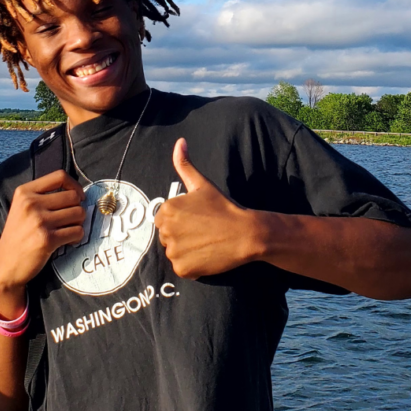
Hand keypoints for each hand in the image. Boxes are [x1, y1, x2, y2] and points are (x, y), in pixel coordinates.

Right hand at [0, 170, 84, 314]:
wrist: (6, 266)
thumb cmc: (19, 236)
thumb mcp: (22, 208)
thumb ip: (43, 196)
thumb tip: (77, 192)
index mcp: (24, 192)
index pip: (60, 176)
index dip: (75, 185)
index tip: (78, 197)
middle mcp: (31, 203)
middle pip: (73, 197)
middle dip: (77, 209)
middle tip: (70, 220)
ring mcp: (39, 221)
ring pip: (79, 214)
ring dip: (78, 223)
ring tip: (67, 231)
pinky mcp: (48, 239)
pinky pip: (78, 231)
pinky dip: (76, 237)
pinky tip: (66, 241)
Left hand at [154, 138, 262, 278]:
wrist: (245, 233)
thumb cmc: (224, 207)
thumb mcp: (202, 184)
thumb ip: (185, 165)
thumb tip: (179, 141)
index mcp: (166, 210)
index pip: (164, 219)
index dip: (182, 221)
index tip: (199, 220)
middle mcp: (166, 230)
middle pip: (167, 237)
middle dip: (182, 236)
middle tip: (204, 232)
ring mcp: (174, 251)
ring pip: (174, 253)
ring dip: (187, 251)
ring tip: (206, 243)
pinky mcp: (182, 268)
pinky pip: (182, 268)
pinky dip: (192, 265)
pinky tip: (207, 255)